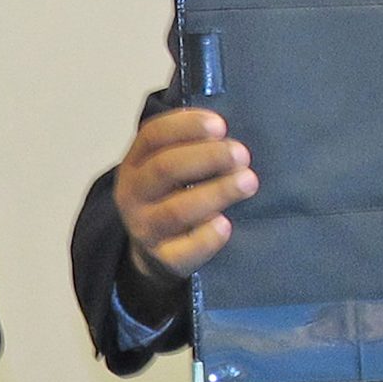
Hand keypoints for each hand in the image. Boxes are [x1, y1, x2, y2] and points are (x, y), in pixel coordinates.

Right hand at [115, 107, 257, 285]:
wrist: (155, 251)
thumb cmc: (174, 195)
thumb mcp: (170, 166)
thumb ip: (190, 144)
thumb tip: (230, 122)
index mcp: (135, 163)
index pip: (153, 135)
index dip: (186, 126)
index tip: (220, 125)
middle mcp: (134, 194)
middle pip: (165, 169)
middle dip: (207, 157)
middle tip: (242, 154)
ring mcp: (146, 228)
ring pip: (176, 210)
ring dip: (216, 192)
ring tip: (248, 182)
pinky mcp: (165, 259)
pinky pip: (184, 251)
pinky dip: (206, 238)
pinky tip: (226, 225)